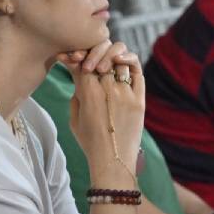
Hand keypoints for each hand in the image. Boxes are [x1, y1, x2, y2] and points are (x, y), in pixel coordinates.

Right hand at [60, 42, 144, 183]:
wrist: (113, 161)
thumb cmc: (90, 142)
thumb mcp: (74, 117)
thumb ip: (76, 93)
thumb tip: (80, 74)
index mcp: (87, 92)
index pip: (83, 60)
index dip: (78, 56)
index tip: (76, 59)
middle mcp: (107, 88)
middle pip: (100, 55)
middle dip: (94, 53)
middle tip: (93, 62)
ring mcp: (125, 93)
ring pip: (119, 57)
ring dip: (111, 55)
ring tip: (107, 63)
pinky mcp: (140, 99)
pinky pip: (137, 71)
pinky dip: (130, 61)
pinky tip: (122, 62)